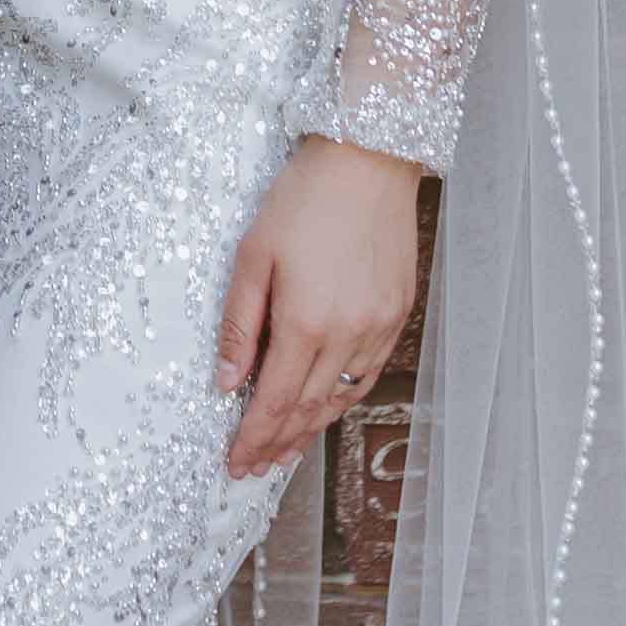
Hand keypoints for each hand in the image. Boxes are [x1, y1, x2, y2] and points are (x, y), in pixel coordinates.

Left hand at [215, 138, 423, 478]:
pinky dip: (342, 399)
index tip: (234, 464)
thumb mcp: (253, 255)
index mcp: (307, 322)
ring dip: (309, 428)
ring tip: (283, 449)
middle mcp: (349, 335)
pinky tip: (324, 406)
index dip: (253, 439)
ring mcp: (380, 327)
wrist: (369, 158)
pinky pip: (367, 374)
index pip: (274, 402)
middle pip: (308, 409)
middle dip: (277, 443)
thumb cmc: (303, 199)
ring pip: (341, 399)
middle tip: (252, 467)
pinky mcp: (398, 314)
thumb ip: (240, 324)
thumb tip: (227, 382)